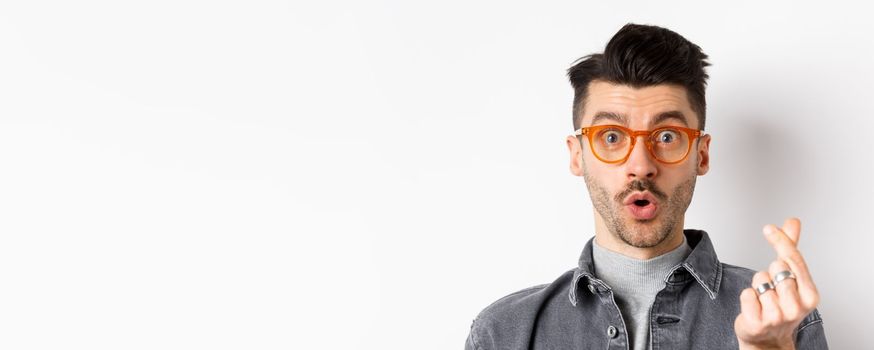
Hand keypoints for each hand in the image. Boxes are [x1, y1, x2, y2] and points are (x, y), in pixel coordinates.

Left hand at [734, 218, 819, 349]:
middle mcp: (797, 307)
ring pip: (759, 279)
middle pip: (775, 267)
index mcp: (810, 295)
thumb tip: (792, 221)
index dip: (781, 241)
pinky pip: (746, 293)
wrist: (769, 339)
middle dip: (770, 272)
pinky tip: (754, 308)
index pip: (793, 260)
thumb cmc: (781, 305)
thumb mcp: (792, 278)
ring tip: (764, 301)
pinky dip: (747, 297)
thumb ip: (791, 248)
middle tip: (774, 290)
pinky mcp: (757, 322)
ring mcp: (777, 316)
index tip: (768, 228)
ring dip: (758, 286)